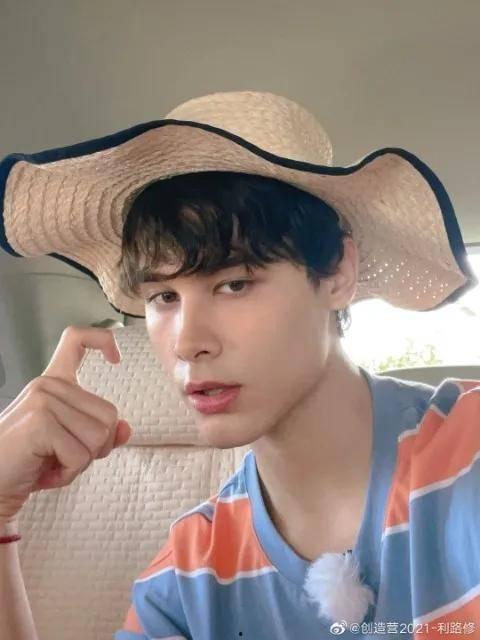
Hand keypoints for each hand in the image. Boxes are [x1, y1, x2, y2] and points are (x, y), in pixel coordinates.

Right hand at [0, 325, 130, 523]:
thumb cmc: (30, 462)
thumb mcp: (71, 443)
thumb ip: (100, 434)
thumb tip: (126, 429)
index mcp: (53, 382)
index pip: (76, 339)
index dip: (102, 339)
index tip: (116, 358)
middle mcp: (47, 385)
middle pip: (109, 415)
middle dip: (95, 448)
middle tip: (64, 457)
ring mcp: (43, 400)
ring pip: (98, 437)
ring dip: (80, 463)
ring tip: (52, 462)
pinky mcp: (40, 422)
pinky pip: (80, 455)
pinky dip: (68, 472)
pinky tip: (46, 472)